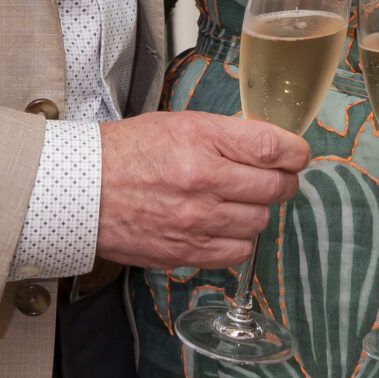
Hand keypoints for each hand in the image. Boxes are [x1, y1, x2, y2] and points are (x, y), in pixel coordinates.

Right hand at [97, 110, 311, 271]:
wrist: (81, 191)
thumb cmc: (126, 152)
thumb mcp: (177, 125)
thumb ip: (224, 136)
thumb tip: (268, 148)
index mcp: (201, 140)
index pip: (271, 147)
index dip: (295, 152)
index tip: (298, 155)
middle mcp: (204, 181)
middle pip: (274, 187)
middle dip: (282, 182)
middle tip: (275, 179)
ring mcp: (196, 221)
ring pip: (260, 222)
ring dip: (258, 211)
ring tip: (241, 202)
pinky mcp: (186, 252)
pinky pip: (237, 253)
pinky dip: (238, 240)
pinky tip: (225, 227)